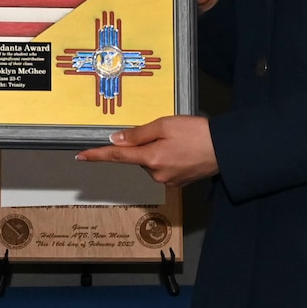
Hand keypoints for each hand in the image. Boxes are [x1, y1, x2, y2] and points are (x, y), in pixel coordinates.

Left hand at [77, 115, 217, 185]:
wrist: (226, 149)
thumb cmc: (197, 133)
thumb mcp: (164, 125)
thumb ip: (138, 134)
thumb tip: (116, 140)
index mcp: (151, 159)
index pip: (117, 157)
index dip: (97, 155)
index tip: (81, 156)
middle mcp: (157, 174)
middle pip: (138, 157)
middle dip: (144, 144)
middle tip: (167, 132)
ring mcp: (168, 181)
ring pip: (151, 162)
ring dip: (157, 150)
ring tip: (180, 141)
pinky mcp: (177, 182)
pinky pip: (163, 167)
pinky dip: (167, 157)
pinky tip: (182, 150)